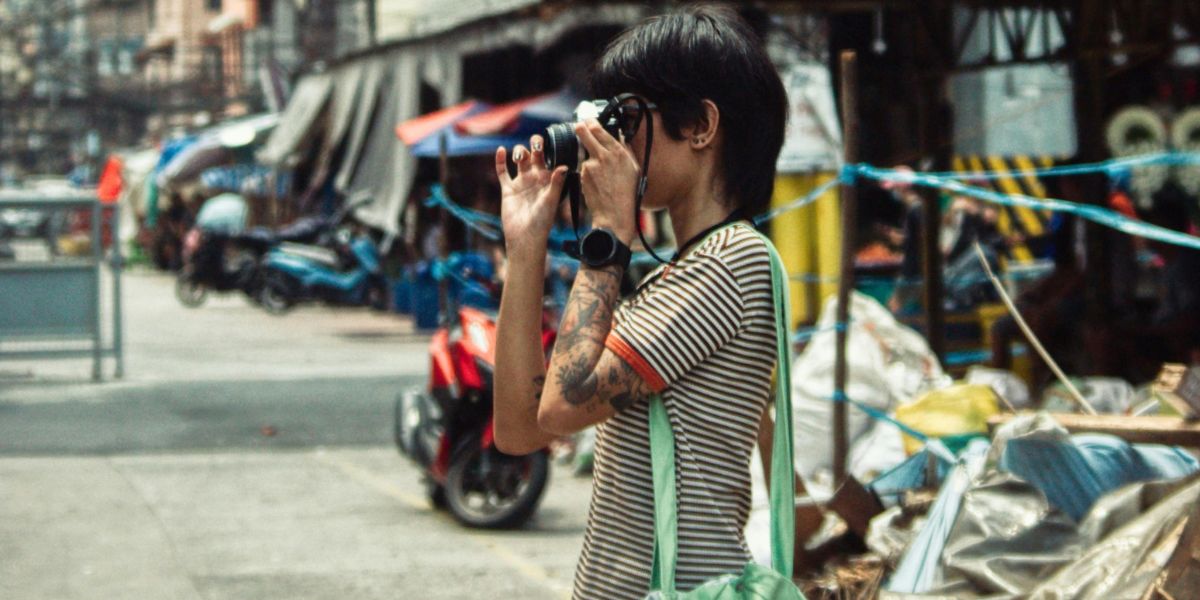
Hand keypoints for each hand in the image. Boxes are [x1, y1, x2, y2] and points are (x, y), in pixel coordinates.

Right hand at [496, 135, 567, 258]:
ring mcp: (521, 182)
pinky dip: (500, 160)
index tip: (551, 140)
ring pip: (520, 159)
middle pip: (534, 154)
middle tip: (536, 145)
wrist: (525, 236)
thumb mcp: (551, 200)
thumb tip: (564, 166)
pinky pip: (503, 172)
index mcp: (549, 179)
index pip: (550, 158)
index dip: (550, 147)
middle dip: (535, 145)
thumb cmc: (542, 221)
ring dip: (519, 152)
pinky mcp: (508, 189)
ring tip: (519, 159)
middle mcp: (535, 178)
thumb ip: (556, 183)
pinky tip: (501, 150)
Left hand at [575, 120, 638, 242]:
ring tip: (599, 174)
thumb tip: (620, 138)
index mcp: (619, 152)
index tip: (588, 122)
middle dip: (580, 128)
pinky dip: (587, 172)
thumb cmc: (627, 195)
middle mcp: (604, 155)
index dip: (591, 123)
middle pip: (584, 132)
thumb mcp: (634, 169)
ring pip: (583, 154)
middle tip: (579, 127)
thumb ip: (625, 151)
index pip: (599, 129)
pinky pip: (583, 169)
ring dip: (587, 158)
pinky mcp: (583, 175)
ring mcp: (591, 165)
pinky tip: (596, 183)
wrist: (615, 214)